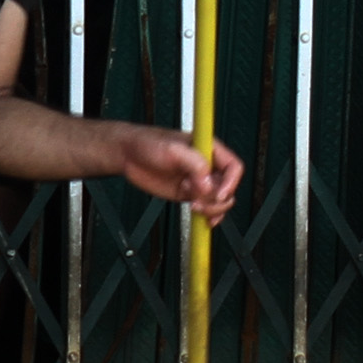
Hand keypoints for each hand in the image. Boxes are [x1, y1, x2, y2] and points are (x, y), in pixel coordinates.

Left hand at [114, 128, 244, 219]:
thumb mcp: (172, 149)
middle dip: (216, 199)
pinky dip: (207, 216)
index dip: (231, 183)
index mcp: (209, 150)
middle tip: (198, 200)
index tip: (219, 194)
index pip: (233, 167)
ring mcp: (198, 182)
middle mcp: (207, 166)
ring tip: (192, 204)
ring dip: (210, 208)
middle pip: (228, 188)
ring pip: (219, 201)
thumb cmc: (149, 144)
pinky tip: (202, 219)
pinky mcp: (188, 194)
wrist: (128, 155)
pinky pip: (206, 208)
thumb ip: (193, 164)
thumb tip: (207, 184)